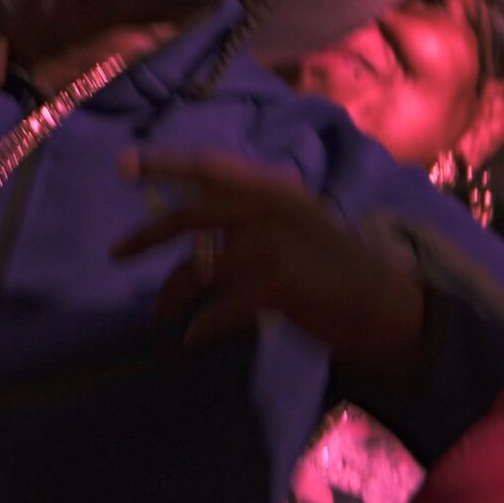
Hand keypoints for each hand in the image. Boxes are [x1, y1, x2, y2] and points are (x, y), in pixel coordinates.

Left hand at [112, 149, 426, 370]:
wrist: (386, 304)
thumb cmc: (335, 269)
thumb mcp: (295, 225)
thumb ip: (248, 222)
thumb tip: (191, 241)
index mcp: (274, 189)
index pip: (210, 167)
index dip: (164, 164)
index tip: (123, 165)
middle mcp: (271, 206)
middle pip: (192, 214)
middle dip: (148, 234)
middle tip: (117, 252)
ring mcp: (273, 242)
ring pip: (200, 267)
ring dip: (173, 294)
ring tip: (162, 315)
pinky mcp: (277, 282)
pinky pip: (218, 307)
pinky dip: (200, 327)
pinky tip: (192, 339)